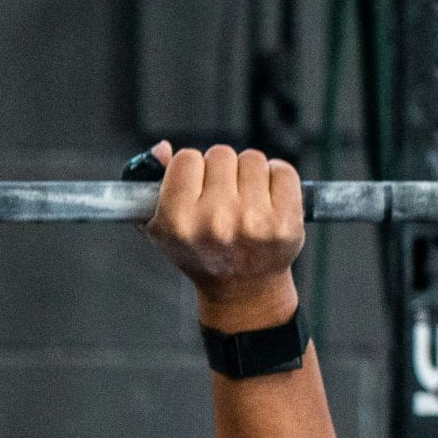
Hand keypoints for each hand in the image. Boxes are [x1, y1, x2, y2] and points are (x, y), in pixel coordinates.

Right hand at [142, 141, 303, 329]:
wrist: (242, 289)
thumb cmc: (200, 252)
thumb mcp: (163, 227)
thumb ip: (151, 184)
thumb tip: (162, 148)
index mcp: (179, 222)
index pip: (186, 159)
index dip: (192, 170)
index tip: (197, 188)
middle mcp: (215, 221)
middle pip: (220, 154)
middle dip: (222, 171)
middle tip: (223, 197)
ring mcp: (253, 221)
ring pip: (252, 159)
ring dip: (249, 174)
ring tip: (245, 201)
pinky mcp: (286, 221)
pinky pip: (283, 171)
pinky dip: (277, 179)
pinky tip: (268, 201)